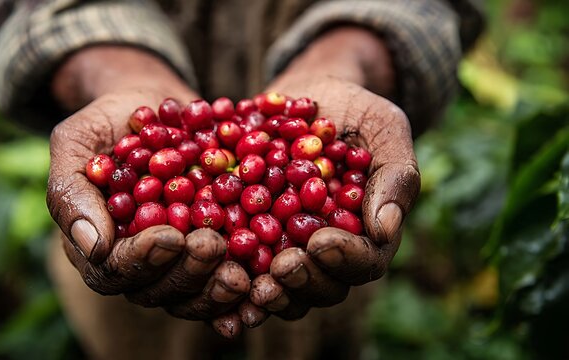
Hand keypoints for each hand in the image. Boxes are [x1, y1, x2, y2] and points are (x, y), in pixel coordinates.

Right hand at [46, 46, 250, 329]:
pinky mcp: (212, 249)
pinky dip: (244, 286)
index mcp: (99, 245)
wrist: (157, 104)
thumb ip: (72, 190)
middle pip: (158, 290)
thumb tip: (92, 247)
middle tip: (211, 245)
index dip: (142, 260)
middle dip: (187, 272)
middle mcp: (138, 262)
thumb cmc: (110, 120)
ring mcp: (177, 260)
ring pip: (194, 293)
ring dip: (216, 287)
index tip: (169, 236)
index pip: (114, 271)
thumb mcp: (77, 141)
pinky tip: (262, 281)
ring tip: (241, 270)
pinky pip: (225, 277)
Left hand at [245, 28, 420, 321]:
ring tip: (248, 284)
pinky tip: (214, 274)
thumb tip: (385, 231)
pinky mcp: (251, 238)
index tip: (320, 242)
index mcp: (366, 233)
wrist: (306, 96)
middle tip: (282, 267)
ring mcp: (289, 248)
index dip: (344, 259)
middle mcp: (327, 250)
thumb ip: (394, 175)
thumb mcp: (383, 127)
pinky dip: (230, 277)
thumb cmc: (354, 109)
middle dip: (302, 280)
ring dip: (267, 290)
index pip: (364, 262)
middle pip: (322, 286)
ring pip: (282, 287)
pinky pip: (242, 267)